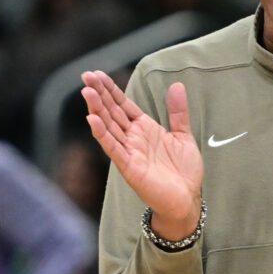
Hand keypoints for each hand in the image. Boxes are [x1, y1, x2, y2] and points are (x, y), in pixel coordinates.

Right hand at [81, 71, 203, 239]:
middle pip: (112, 111)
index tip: (97, 73)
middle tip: (86, 75)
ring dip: (97, 109)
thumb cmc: (184, 171)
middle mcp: (133, 138)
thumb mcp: (183, 135)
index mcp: (144, 128)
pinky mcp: (129, 166)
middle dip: (99, 93)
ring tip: (86, 91)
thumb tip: (177, 85)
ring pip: (109, 126)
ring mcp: (129, 152)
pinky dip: (102, 133)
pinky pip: (113, 147)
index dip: (111, 89)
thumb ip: (178, 112)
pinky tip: (92, 119)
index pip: (123, 104)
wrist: (187, 199)